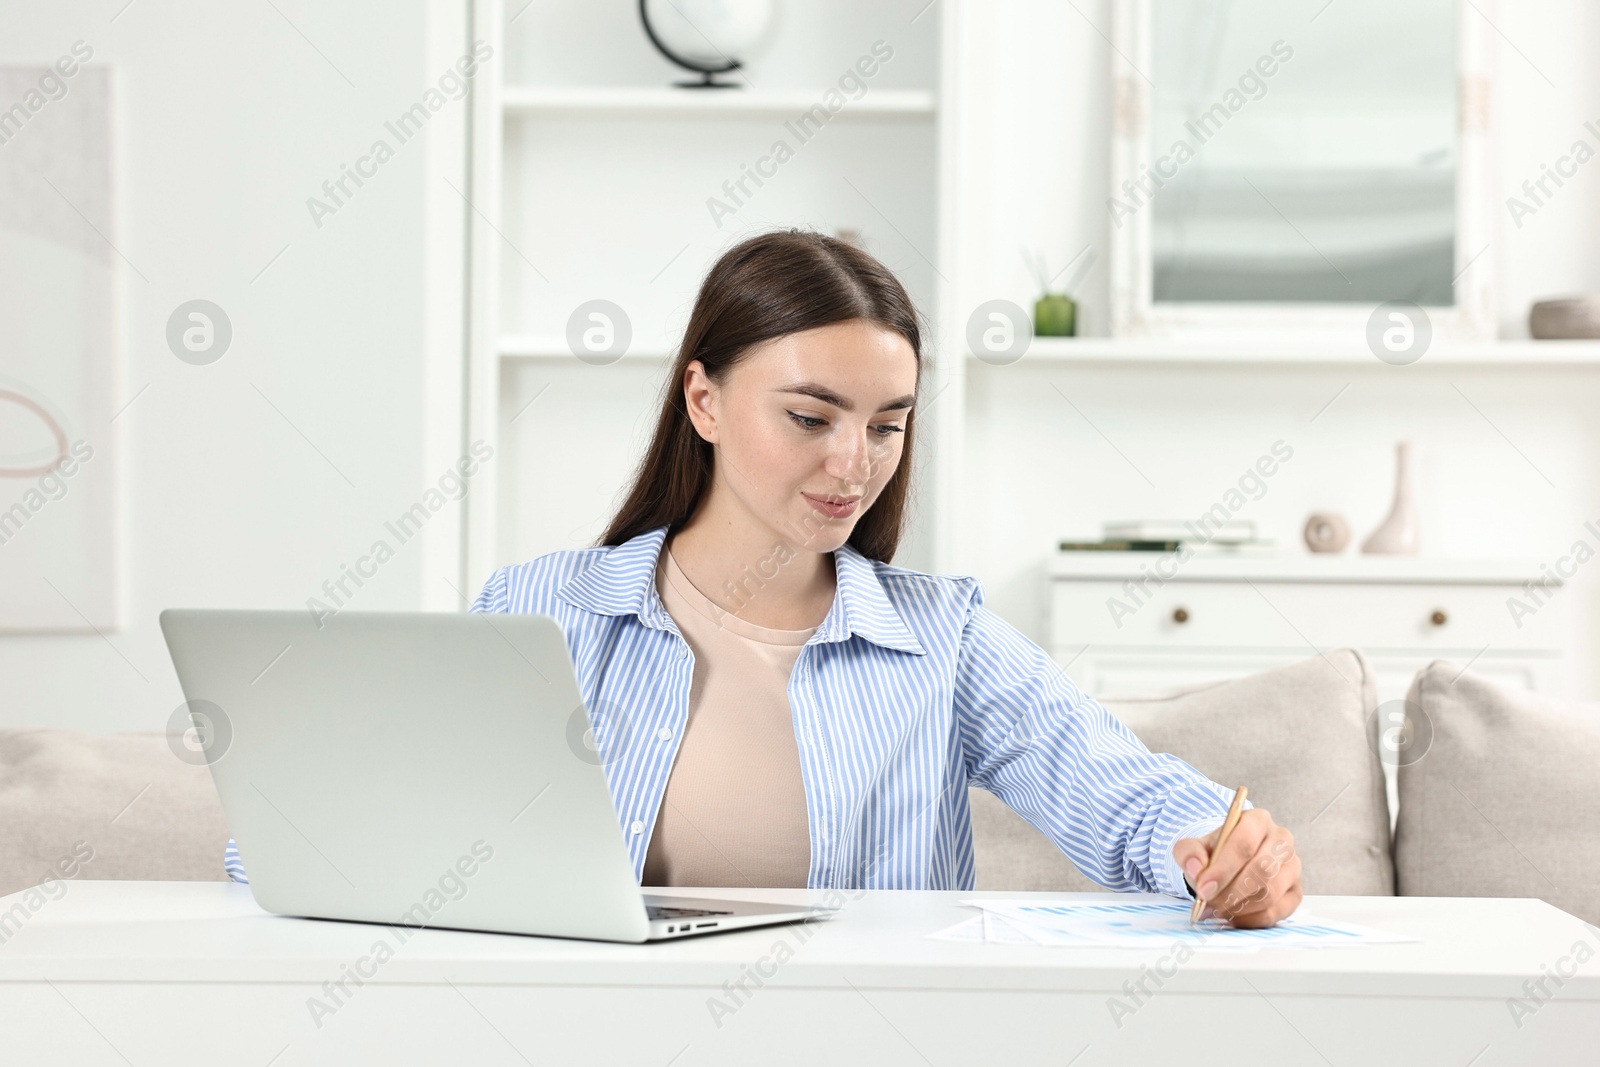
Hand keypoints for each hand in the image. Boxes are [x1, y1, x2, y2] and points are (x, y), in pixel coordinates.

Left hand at [1172, 808, 1301, 927]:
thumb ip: (1189, 853)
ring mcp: (1293, 866)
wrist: (1231, 864)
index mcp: (1257, 820)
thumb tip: (1195, 868)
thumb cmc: (1217, 853)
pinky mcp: (1296, 892)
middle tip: (1209, 904)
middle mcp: (1281, 840)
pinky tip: (1233, 917)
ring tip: (1217, 910)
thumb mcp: (1196, 847)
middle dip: (1231, 892)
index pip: (1244, 844)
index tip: (1203, 889)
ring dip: (1240, 907)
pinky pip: (1277, 911)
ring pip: (1270, 893)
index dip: (1223, 869)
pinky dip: (1251, 919)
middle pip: (1261, 869)